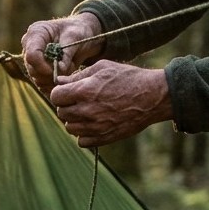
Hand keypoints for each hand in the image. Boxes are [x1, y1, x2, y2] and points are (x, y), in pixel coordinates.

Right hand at [20, 13, 102, 92]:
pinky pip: (43, 85)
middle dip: (51, 73)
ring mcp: (32, 61)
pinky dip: (55, 83)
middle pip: (32, 69)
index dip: (42, 65)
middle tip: (69, 66)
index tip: (57, 70)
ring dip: (55, 78)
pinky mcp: (37, 72)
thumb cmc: (77, 31)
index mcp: (36, 33)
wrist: (81, 36)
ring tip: (69, 67)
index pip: (31, 54)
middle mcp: (29, 47)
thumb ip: (66, 53)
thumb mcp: (75, 37)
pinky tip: (66, 74)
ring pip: (38, 79)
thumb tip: (60, 70)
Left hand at [49, 61, 172, 147]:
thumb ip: (78, 75)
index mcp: (84, 91)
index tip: (68, 92)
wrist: (153, 97)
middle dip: (67, 106)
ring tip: (87, 112)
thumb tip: (59, 81)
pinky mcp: (104, 138)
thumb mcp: (103, 68)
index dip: (60, 93)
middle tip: (79, 101)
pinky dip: (84, 134)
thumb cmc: (129, 78)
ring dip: (74, 120)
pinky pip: (82, 141)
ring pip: (69, 128)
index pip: (55, 96)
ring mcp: (95, 127)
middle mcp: (87, 110)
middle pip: (61, 113)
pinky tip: (94, 124)